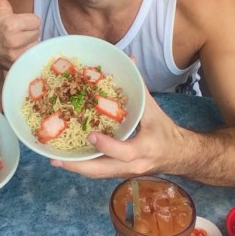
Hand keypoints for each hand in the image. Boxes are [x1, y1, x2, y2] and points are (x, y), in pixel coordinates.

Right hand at [0, 0, 40, 69]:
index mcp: (11, 24)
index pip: (36, 20)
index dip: (28, 20)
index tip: (19, 22)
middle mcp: (15, 40)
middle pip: (37, 32)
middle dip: (30, 31)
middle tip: (18, 31)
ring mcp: (17, 53)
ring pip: (37, 43)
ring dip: (31, 42)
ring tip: (19, 40)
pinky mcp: (18, 63)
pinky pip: (33, 54)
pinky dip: (29, 52)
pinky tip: (20, 49)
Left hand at [50, 89, 182, 178]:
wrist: (179, 156)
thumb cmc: (165, 132)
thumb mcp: (155, 110)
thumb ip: (139, 87)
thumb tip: (128, 61)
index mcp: (145, 148)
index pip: (125, 151)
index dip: (108, 146)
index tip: (91, 136)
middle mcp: (133, 165)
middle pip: (103, 171)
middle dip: (80, 166)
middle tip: (57, 159)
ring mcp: (125, 172)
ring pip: (98, 174)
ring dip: (77, 168)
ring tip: (55, 160)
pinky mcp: (119, 172)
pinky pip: (99, 172)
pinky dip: (83, 166)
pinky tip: (68, 159)